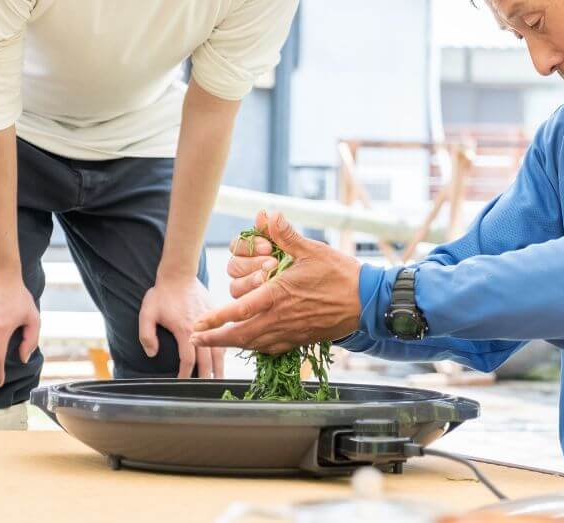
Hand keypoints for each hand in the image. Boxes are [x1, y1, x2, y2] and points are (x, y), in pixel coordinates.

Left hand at [139, 275, 224, 377]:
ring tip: (220, 380)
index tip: (182, 382)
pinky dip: (224, 350)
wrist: (179, 273)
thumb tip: (152, 354)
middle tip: (208, 391)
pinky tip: (223, 358)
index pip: (188, 360)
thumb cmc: (161, 294)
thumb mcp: (147, 313)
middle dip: (207, 377)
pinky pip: (223, 336)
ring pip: (219, 349)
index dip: (185, 374)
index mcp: (185, 330)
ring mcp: (210, 321)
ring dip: (219, 366)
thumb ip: (146, 335)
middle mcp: (200, 328)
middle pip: (208, 359)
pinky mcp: (214, 315)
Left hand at [191, 211, 361, 353]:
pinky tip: (251, 344)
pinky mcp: (302, 338)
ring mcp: (292, 331)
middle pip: (240, 335)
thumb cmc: (340, 274)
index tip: (197, 325)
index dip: (215, 320)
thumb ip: (285, 235)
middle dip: (215, 339)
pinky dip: (257, 347)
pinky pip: (273, 348)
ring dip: (232, 345)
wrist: (367, 301)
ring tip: (217, 343)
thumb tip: (267, 215)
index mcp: (279, 294)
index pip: (238, 311)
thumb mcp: (312, 250)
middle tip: (196, 339)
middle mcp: (281, 317)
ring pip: (255, 344)